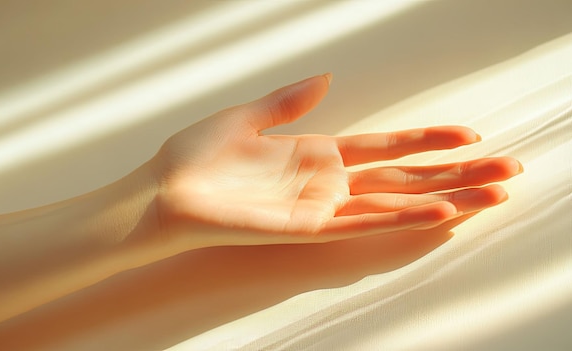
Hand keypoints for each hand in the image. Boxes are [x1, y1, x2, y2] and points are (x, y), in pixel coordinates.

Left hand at [146, 74, 521, 248]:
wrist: (162, 190)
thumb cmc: (197, 155)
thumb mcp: (248, 116)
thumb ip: (290, 103)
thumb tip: (325, 77)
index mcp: (316, 154)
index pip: (385, 148)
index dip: (426, 142)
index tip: (467, 136)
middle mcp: (326, 183)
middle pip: (403, 176)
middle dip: (455, 173)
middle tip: (506, 169)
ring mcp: (319, 207)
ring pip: (395, 202)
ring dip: (445, 197)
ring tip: (492, 192)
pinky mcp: (306, 229)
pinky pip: (361, 223)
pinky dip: (401, 217)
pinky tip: (438, 209)